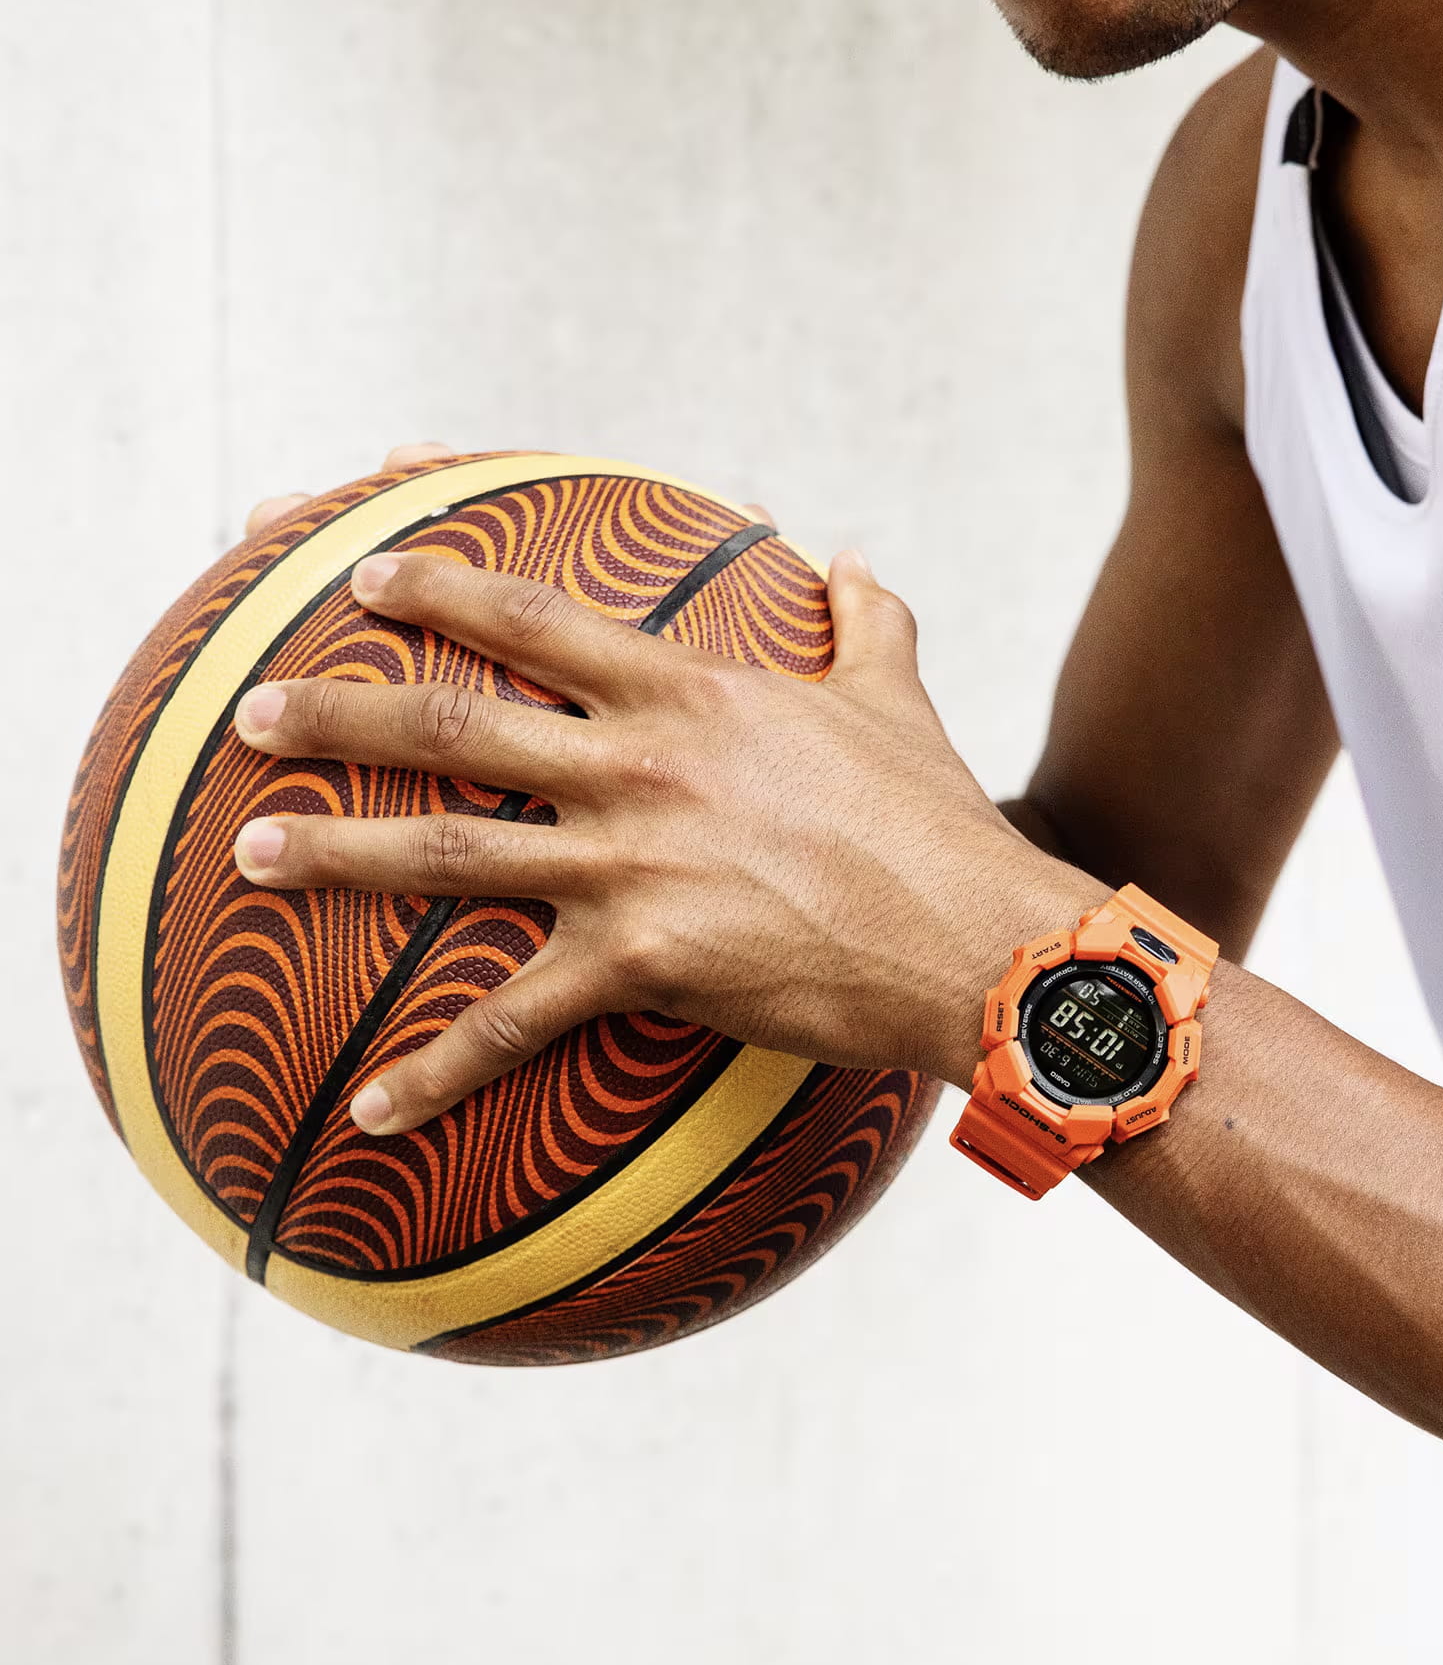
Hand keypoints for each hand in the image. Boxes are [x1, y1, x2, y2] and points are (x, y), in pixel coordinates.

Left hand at [230, 454, 1092, 1134]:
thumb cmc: (936, 816)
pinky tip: (370, 1110)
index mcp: (690, 693)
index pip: (535, 620)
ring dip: (340, 854)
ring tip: (250, 854)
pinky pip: (515, 1022)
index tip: (361, 574)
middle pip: (453, 724)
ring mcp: (630, 864)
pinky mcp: (642, 963)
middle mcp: (639, 766)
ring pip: (450, 853)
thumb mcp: (897, 696)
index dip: (438, 588)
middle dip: (338, 712)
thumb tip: (854, 554)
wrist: (970, 934)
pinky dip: (436, 1069)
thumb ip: (865, 617)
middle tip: (250, 712)